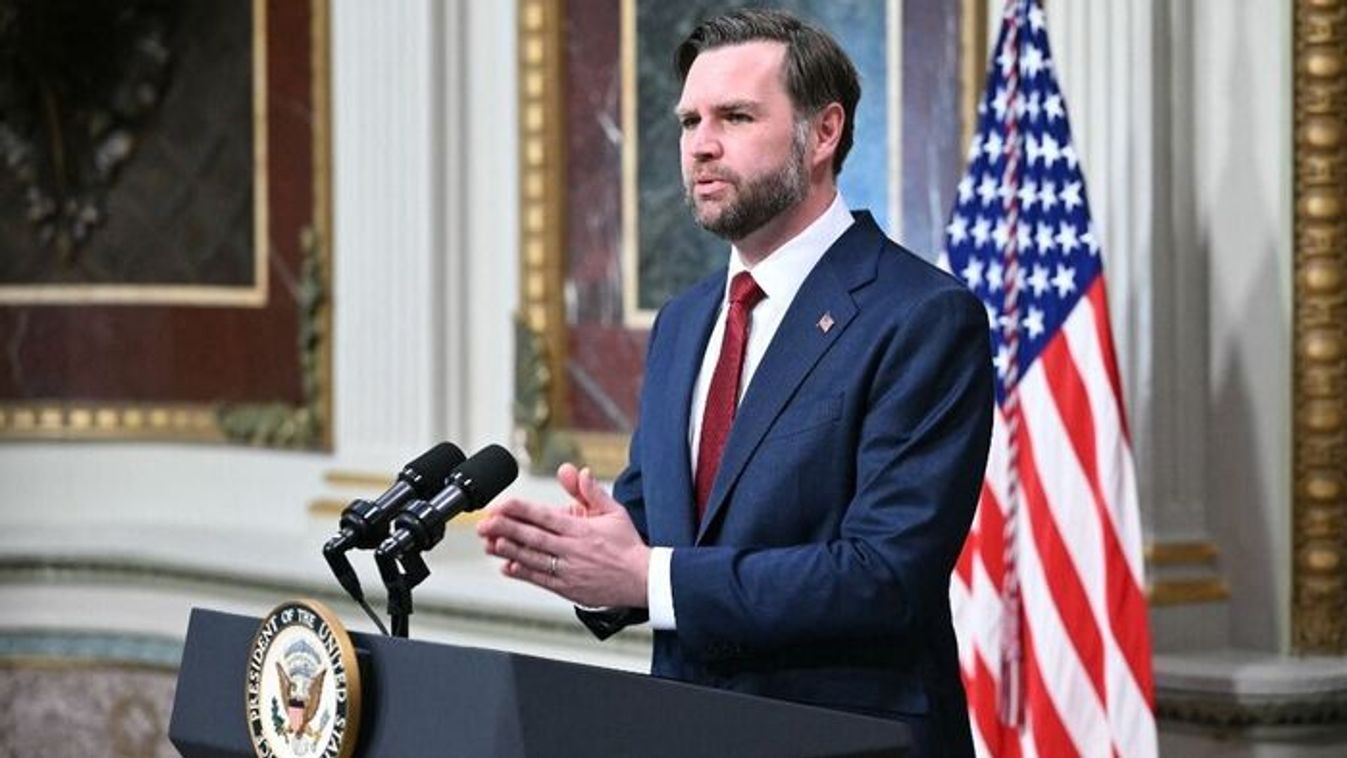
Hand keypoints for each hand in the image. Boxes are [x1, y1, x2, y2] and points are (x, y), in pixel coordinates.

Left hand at [476, 464, 649, 607]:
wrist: (642, 579)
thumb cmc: (627, 545)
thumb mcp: (614, 512)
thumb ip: (592, 492)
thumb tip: (579, 472)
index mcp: (582, 529)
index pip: (546, 516)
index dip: (521, 510)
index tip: (502, 504)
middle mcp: (573, 550)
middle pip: (533, 538)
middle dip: (506, 529)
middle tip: (485, 523)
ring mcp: (569, 570)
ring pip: (533, 559)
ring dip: (509, 551)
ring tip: (489, 543)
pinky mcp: (568, 588)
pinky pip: (541, 580)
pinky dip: (523, 574)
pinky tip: (507, 567)